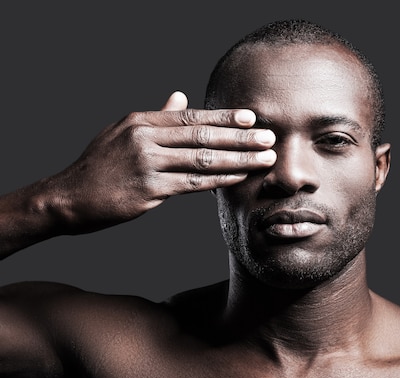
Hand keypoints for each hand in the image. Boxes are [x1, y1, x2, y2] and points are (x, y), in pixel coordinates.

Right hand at [50, 91, 275, 232]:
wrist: (69, 197)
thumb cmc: (100, 165)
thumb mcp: (123, 132)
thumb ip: (156, 116)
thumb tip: (180, 97)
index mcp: (142, 122)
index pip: (191, 117)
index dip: (223, 117)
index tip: (251, 117)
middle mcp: (146, 139)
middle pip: (203, 135)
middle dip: (240, 137)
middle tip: (268, 137)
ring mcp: (147, 164)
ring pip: (203, 159)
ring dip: (238, 159)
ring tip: (264, 159)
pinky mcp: (150, 189)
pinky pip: (193, 183)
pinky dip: (219, 179)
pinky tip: (239, 177)